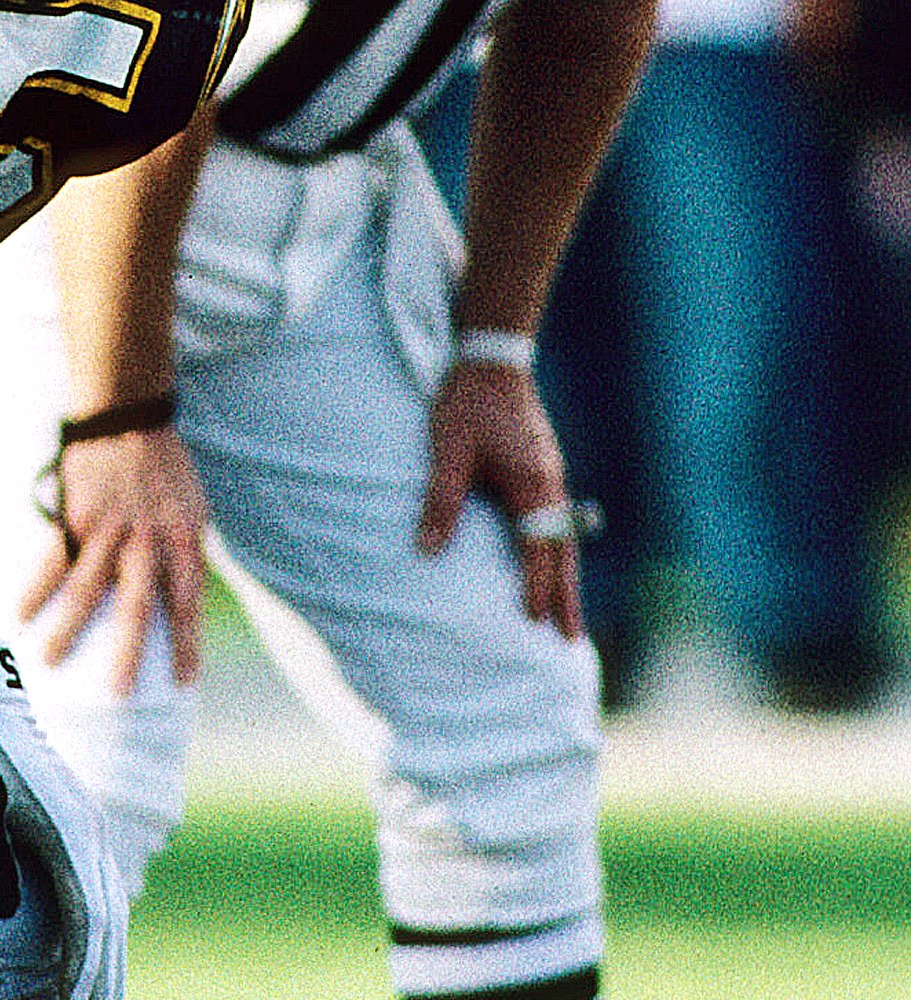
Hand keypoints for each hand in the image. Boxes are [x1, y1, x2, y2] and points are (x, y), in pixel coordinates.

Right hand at [18, 424, 207, 688]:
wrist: (128, 419)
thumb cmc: (164, 469)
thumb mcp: (192, 510)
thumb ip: (185, 554)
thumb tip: (183, 601)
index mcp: (180, 539)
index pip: (186, 601)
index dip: (185, 642)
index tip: (182, 681)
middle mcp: (145, 539)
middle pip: (135, 605)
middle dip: (126, 652)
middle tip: (117, 693)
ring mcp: (107, 529)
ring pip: (85, 587)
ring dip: (66, 629)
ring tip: (48, 663)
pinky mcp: (74, 516)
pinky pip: (51, 559)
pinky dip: (33, 589)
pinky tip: (18, 615)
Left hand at [417, 358, 583, 637]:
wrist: (492, 360)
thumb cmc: (467, 405)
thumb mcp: (448, 453)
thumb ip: (441, 503)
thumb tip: (428, 551)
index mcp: (532, 486)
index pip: (538, 550)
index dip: (537, 587)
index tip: (536, 622)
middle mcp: (550, 486)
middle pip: (562, 552)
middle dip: (566, 597)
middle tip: (571, 639)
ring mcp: (551, 477)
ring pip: (563, 537)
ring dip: (564, 576)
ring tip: (565, 612)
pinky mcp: (543, 469)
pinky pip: (555, 520)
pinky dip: (556, 549)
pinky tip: (548, 560)